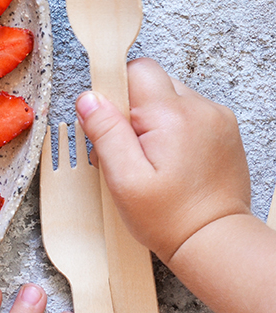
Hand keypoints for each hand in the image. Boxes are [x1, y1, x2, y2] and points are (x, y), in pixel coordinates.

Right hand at [75, 57, 251, 261]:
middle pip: (152, 83)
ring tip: (151, 159)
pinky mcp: (223, 130)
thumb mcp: (124, 179)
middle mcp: (201, 109)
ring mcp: (217, 118)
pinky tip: (169, 160)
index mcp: (173, 116)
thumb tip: (89, 98)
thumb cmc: (169, 217)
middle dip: (133, 110)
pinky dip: (173, 130)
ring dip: (153, 121)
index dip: (115, 93)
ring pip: (169, 98)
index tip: (111, 124)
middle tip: (129, 151)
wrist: (215, 241)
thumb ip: (105, 132)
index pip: (137, 71)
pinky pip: (187, 113)